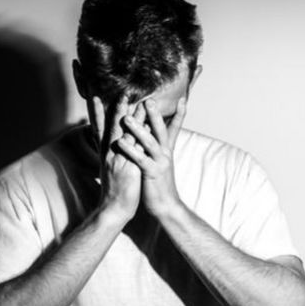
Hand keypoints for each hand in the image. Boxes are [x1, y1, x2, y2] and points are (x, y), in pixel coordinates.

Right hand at [93, 95, 142, 223]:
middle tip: (122, 93)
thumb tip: (112, 144)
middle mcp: (110, 154)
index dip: (97, 113)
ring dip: (130, 118)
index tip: (95, 97)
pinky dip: (140, 137)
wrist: (113, 209)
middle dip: (116, 109)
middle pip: (111, 127)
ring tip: (136, 102)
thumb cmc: (114, 191)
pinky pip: (135, 149)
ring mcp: (119, 160)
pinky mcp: (129, 168)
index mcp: (106, 154)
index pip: (99, 129)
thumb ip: (110, 154)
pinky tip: (146, 126)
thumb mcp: (110, 169)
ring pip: (125, 134)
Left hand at [116, 97, 187, 217]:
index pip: (174, 128)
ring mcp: (160, 163)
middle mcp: (165, 153)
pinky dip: (130, 150)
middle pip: (161, 130)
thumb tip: (152, 133)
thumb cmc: (159, 183)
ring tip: (126, 118)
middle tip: (148, 100)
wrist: (166, 206)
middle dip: (155, 115)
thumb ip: (156, 147)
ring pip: (150, 142)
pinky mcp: (152, 173)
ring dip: (138, 129)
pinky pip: (140, 159)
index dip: (180, 114)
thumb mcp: (160, 161)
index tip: (183, 99)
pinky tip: (121, 142)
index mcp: (167, 149)